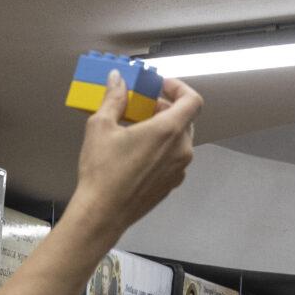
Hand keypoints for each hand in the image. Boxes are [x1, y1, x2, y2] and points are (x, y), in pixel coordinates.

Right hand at [71, 70, 200, 235]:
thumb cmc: (102, 175)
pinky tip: (137, 154)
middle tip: (145, 107)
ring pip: (179, 141)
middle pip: (185, 119)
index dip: (180, 88)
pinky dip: (161, 151)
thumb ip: (113, 98)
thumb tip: (117, 80)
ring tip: (138, 132)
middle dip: (166, 109)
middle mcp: (180, 150)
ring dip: (164, 131)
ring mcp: (178, 170)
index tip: (163, 87)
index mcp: (168, 131)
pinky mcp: (170, 185)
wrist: (101, 214)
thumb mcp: (101, 127)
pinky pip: (173, 160)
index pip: (192, 100)